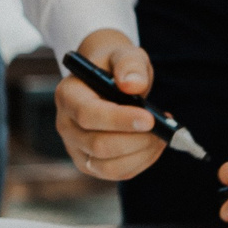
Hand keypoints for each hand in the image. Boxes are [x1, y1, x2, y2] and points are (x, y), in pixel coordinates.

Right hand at [53, 27, 164, 181]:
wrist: (106, 79)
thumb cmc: (115, 66)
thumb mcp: (124, 54)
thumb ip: (129, 64)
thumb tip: (132, 85)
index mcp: (68, 95)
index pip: (88, 114)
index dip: (119, 120)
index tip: (149, 119)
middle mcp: (66, 125)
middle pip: (98, 145)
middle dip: (136, 140)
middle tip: (162, 127)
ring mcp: (76, 148)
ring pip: (108, 167)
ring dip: (141, 154)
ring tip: (160, 136)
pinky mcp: (90, 164)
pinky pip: (117, 173)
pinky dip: (141, 162)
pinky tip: (153, 145)